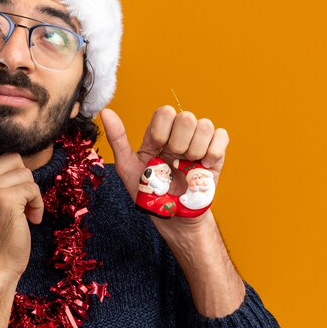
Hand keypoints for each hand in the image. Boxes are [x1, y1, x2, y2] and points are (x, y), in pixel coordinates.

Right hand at [0, 96, 43, 280]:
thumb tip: (10, 159)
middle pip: (12, 158)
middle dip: (23, 181)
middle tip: (18, 206)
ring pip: (25, 172)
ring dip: (32, 195)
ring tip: (22, 214)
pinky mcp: (4, 197)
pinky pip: (32, 187)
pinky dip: (37, 204)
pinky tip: (30, 220)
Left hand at [101, 106, 228, 230]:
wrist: (172, 215)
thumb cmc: (149, 191)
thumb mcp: (127, 167)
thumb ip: (117, 138)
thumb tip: (105, 112)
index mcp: (158, 132)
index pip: (164, 112)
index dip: (161, 132)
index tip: (157, 151)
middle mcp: (178, 133)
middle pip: (185, 116)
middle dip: (179, 144)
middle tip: (174, 162)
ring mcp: (198, 142)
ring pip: (205, 125)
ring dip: (195, 150)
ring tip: (188, 165)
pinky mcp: (216, 153)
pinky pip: (221, 136)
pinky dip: (213, 153)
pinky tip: (204, 167)